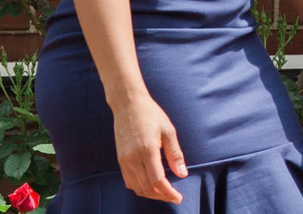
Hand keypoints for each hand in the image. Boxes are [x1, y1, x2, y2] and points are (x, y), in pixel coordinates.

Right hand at [112, 89, 185, 203]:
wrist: (128, 105)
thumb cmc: (151, 115)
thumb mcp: (169, 130)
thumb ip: (175, 154)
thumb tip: (182, 174)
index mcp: (147, 150)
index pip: (158, 180)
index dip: (168, 193)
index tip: (178, 198)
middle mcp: (133, 158)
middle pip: (147, 188)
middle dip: (161, 196)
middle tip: (174, 196)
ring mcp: (124, 160)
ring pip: (136, 187)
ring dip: (151, 194)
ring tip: (164, 192)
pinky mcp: (120, 160)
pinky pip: (129, 181)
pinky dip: (140, 188)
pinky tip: (150, 185)